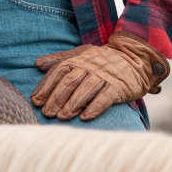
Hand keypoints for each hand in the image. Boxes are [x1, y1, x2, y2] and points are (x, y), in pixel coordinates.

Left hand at [31, 32, 169, 120]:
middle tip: (47, 113)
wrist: (135, 57)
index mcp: (79, 59)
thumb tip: (37, 64)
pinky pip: (106, 97)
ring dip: (73, 104)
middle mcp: (91, 66)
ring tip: (62, 117)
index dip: (46, 86)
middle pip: (70, 82)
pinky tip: (85, 117)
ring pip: (86, 89)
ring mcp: (105, 76)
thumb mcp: (81, 54)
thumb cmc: (103, 59)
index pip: (59, 72)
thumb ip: (60, 59)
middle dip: (56, 98)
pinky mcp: (119, 86)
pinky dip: (95, 107)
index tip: (36, 101)